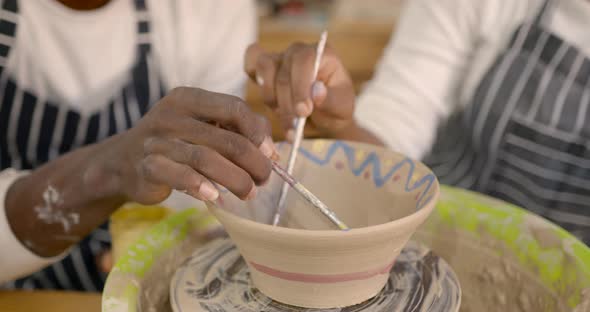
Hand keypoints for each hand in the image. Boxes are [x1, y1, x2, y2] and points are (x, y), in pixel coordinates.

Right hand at [92, 87, 275, 204]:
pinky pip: (180, 175)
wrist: (122, 161)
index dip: (258, 132)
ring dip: (235, 179)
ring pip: (207, 158)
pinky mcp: (147, 166)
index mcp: (190, 98)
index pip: (234, 107)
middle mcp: (172, 114)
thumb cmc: (174, 143)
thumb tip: (271, 152)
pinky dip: (201, 186)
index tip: (269, 153)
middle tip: (264, 179)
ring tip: (249, 192)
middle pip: (227, 138)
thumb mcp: (202, 127)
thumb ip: (236, 131)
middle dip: (253, 162)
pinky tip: (216, 197)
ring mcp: (157, 140)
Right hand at [244, 42, 354, 139]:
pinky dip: (256, 82)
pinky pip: (251, 66)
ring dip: (272, 100)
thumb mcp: (341, 108)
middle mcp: (298, 51)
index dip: (300, 86)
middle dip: (287, 103)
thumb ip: (331, 99)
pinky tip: (269, 102)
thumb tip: (316, 90)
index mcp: (322, 53)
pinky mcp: (265, 70)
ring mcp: (280, 58)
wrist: (324, 116)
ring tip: (287, 122)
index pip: (304, 61)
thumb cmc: (335, 108)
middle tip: (295, 128)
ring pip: (264, 71)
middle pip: (283, 72)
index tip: (304, 111)